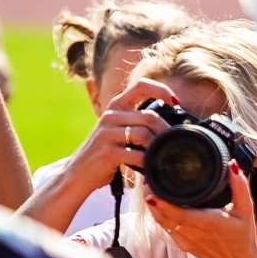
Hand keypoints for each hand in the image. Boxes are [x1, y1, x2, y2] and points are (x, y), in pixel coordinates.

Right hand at [63, 77, 181, 191]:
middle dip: (167, 132)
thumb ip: (139, 123)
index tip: (177, 103)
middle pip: (149, 116)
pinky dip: (149, 163)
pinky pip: (137, 155)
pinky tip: (153, 169)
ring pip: (144, 134)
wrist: (79, 172)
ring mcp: (107, 133)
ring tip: (164, 158)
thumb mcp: (119, 130)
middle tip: (177, 145)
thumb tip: (173, 126)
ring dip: (159, 148)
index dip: (162, 90)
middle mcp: (111, 115)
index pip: (141, 86)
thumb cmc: (107, 152)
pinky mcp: (107, 152)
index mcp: (116, 106)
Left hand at [142, 160, 256, 257]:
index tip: (151, 185)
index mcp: (206, 223)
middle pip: (162, 214)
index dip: (160, 200)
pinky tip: (158, 204)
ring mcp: (184, 240)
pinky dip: (159, 215)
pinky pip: (165, 227)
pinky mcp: (182, 244)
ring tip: (149, 188)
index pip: (176, 212)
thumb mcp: (246, 211)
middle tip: (147, 179)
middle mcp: (192, 233)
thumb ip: (240, 187)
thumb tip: (231, 165)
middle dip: (151, 197)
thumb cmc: (243, 239)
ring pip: (161, 221)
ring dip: (153, 206)